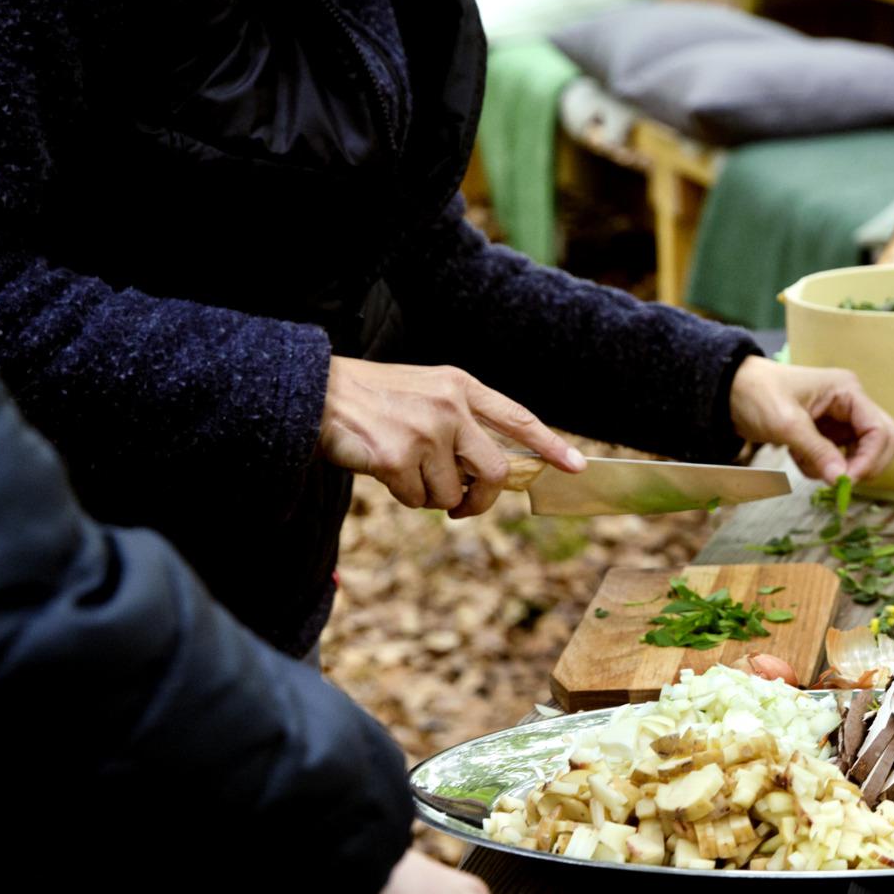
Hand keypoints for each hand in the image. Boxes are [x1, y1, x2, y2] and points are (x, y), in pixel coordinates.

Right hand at [319, 356, 581, 516]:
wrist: (317, 393)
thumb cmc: (371, 399)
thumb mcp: (425, 392)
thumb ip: (459, 422)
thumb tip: (486, 476)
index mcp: (460, 386)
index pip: (518, 418)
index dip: (550, 445)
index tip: (576, 466)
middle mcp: (450, 406)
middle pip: (495, 471)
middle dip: (482, 498)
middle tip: (464, 508)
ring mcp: (426, 432)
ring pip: (450, 494)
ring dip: (429, 495)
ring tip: (402, 468)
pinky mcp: (398, 458)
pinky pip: (417, 500)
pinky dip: (402, 496)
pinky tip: (383, 470)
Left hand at [727, 358, 893, 484]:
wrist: (729, 392)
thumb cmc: (757, 395)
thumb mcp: (786, 423)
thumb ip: (817, 450)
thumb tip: (842, 480)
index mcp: (848, 391)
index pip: (881, 430)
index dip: (871, 459)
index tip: (846, 481)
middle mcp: (852, 404)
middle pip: (884, 442)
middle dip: (863, 465)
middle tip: (837, 481)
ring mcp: (842, 420)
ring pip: (863, 455)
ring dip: (839, 468)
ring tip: (805, 461)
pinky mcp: (829, 434)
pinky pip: (840, 460)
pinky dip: (823, 468)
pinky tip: (799, 457)